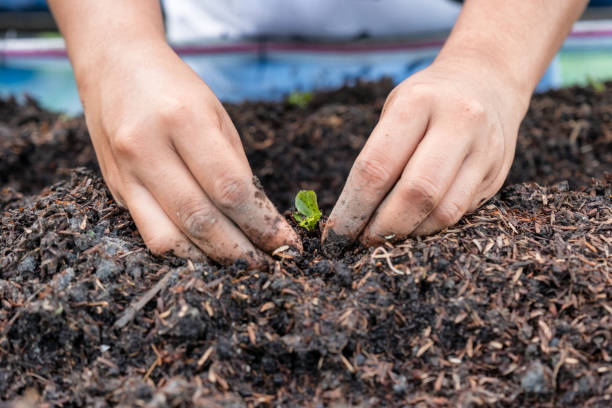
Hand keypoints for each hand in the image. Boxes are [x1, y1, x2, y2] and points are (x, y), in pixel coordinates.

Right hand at [79, 43, 300, 265]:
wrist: (115, 66)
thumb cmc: (176, 89)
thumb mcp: (217, 114)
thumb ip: (235, 167)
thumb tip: (259, 220)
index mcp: (183, 119)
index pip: (230, 189)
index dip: (262, 224)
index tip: (287, 243)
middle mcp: (147, 148)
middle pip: (200, 220)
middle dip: (240, 252)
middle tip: (268, 266)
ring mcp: (125, 173)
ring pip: (168, 240)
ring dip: (210, 261)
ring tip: (240, 266)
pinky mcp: (115, 190)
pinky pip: (149, 234)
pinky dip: (182, 251)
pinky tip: (207, 253)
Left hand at [322, 56, 528, 251]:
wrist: (486, 82)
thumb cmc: (425, 102)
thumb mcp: (395, 110)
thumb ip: (378, 157)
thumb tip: (351, 218)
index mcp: (418, 101)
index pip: (377, 166)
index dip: (353, 207)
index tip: (336, 232)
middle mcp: (458, 121)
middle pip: (416, 192)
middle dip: (383, 227)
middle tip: (363, 241)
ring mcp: (484, 148)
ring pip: (443, 211)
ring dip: (408, 233)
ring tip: (387, 236)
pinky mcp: (498, 173)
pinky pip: (460, 213)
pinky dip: (430, 228)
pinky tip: (413, 227)